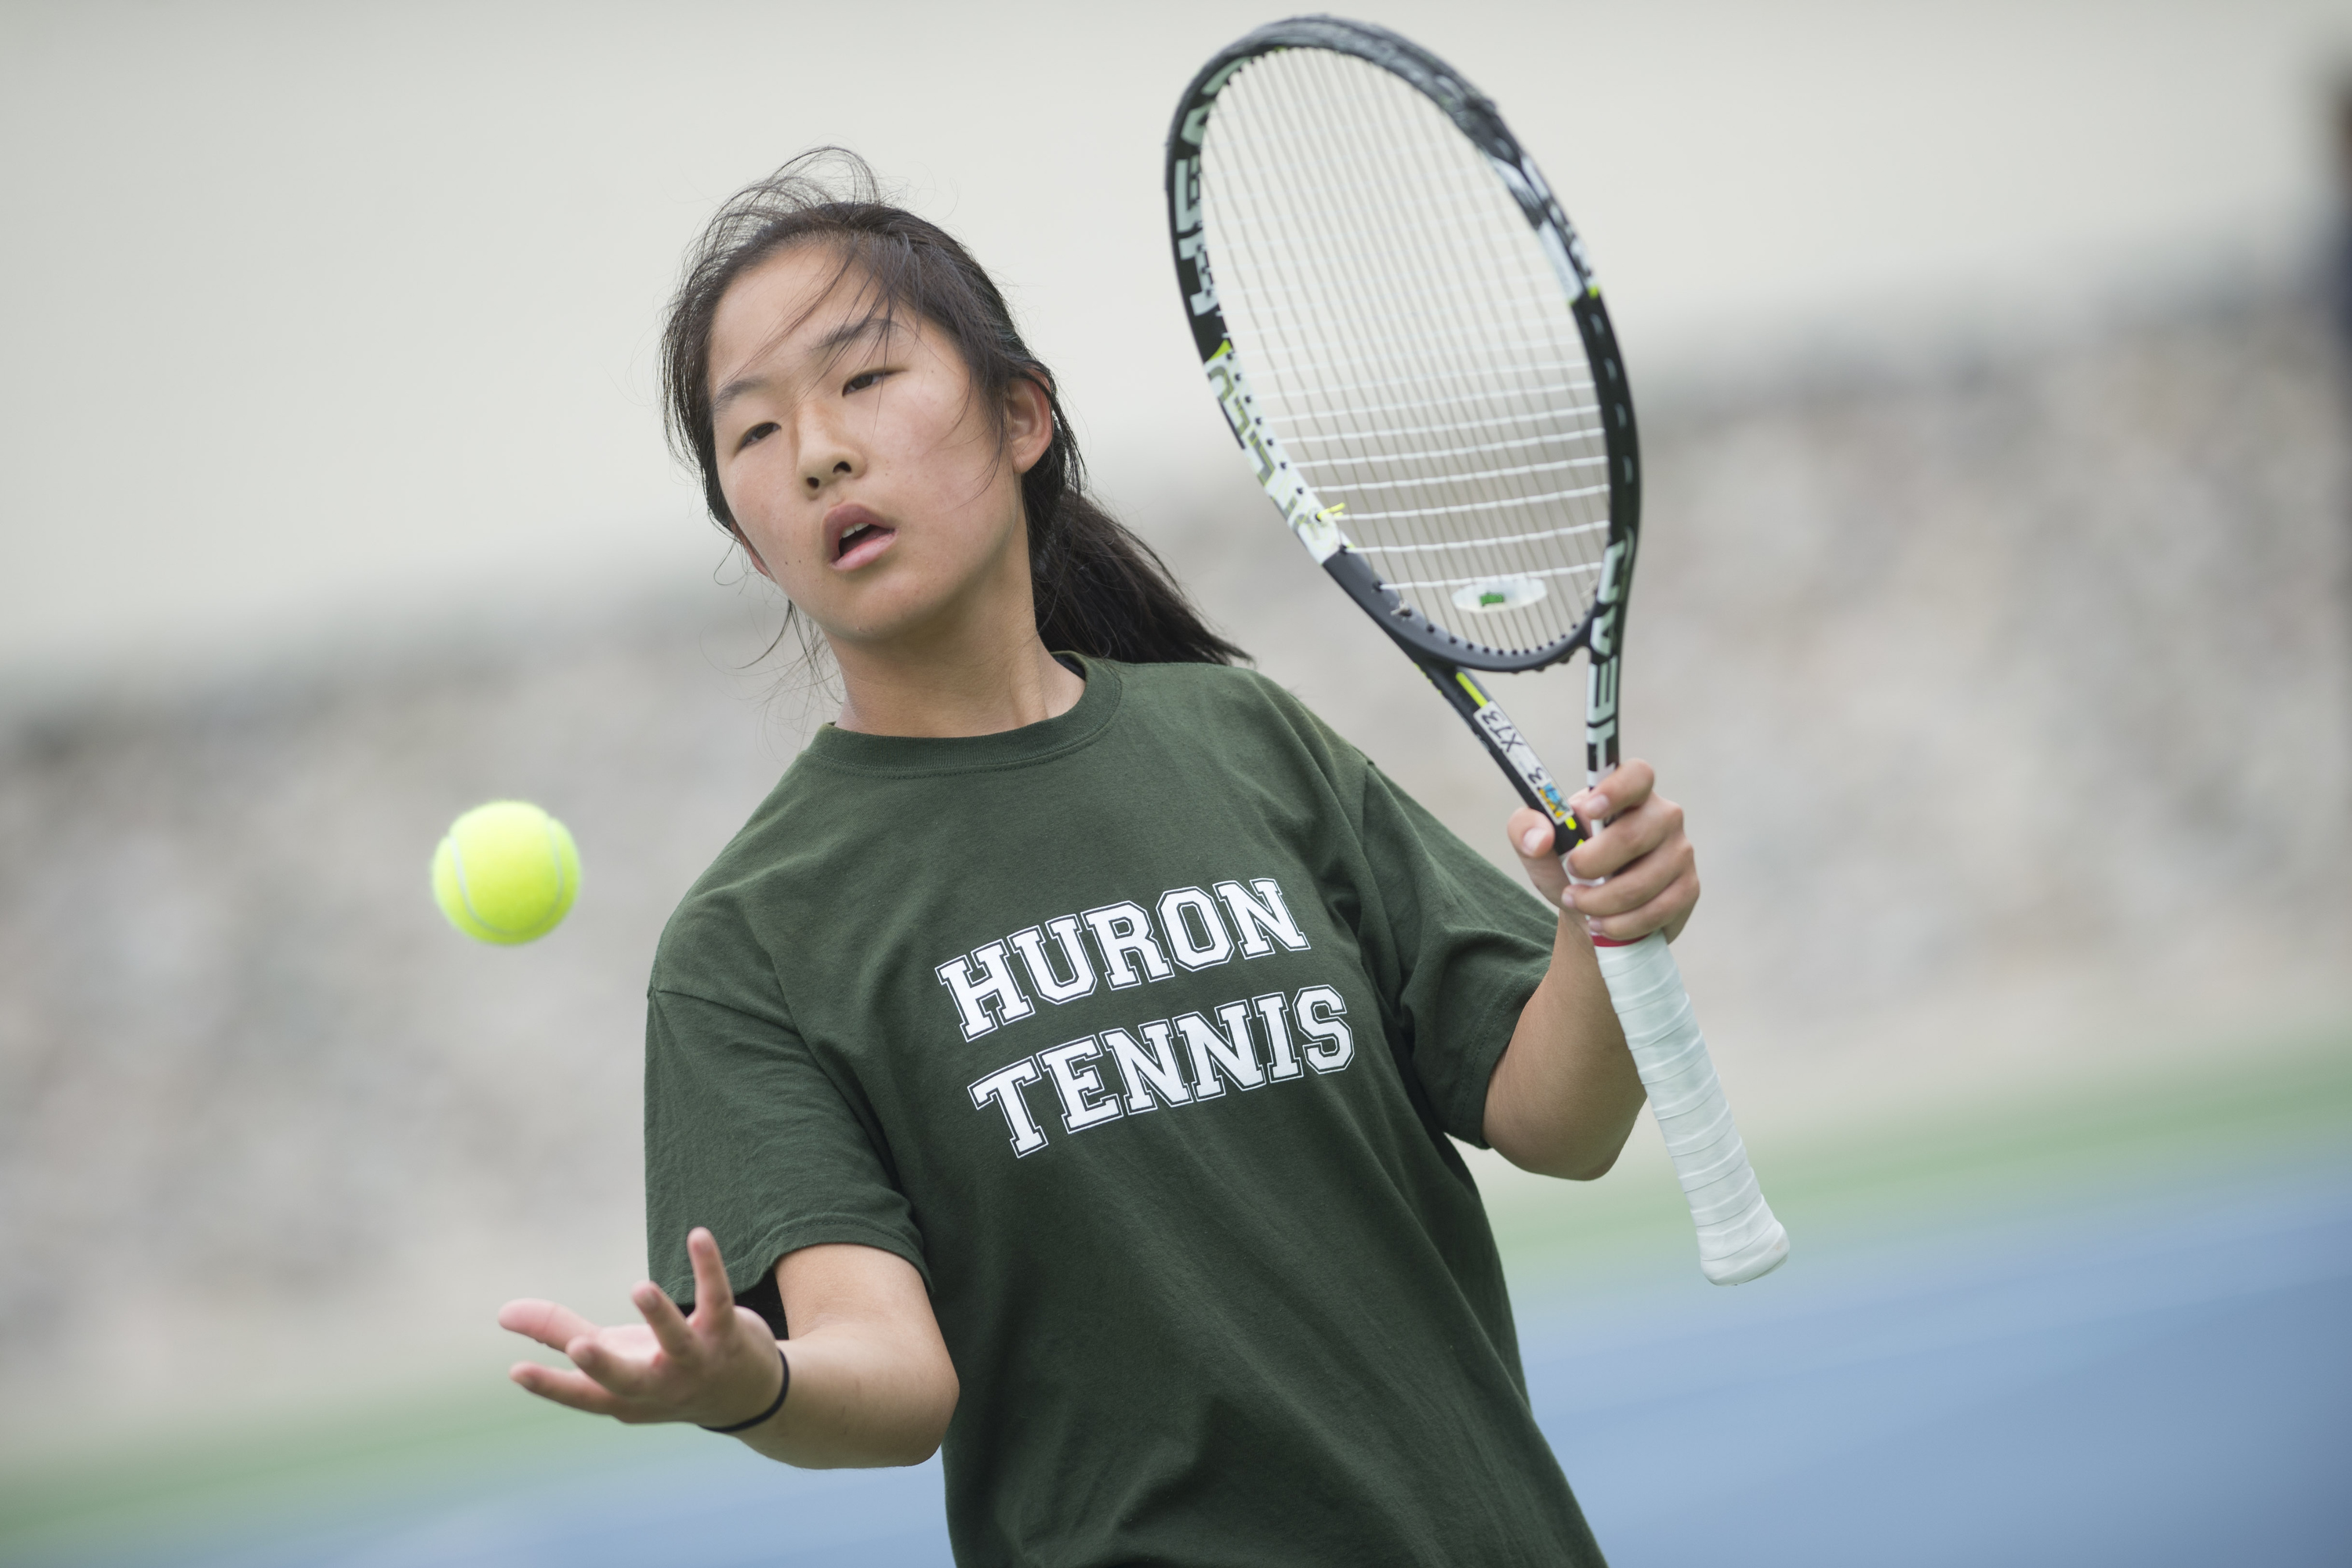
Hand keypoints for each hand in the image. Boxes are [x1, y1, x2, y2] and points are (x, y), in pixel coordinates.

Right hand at [498, 1227, 784, 1428]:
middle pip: (627, 1381)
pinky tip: (698, 1236)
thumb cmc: (662, 1372)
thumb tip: (503, 1311)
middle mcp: (659, 1385)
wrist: (746, 1395)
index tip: (517, 1371)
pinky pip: (717, 1300)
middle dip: (603, 1367)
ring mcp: (696, 1362)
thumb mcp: (614, 1356)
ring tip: (640, 1288)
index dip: (551, 1387)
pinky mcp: (727, 1334)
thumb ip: (559, 1333)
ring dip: (659, 1316)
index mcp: (623, 1396)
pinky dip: (708, 1269)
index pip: (583, 1396)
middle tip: (579, 1347)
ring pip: (677, 1342)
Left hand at [1505, 758, 1698, 943]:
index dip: (1617, 789)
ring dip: (1600, 902)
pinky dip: (1621, 923)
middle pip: (1633, 836)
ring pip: (1642, 882)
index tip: (1590, 811)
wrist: (1594, 914)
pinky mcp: (1688, 888)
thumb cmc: (1571, 870)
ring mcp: (1680, 851)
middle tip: (1570, 878)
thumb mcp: (1539, 849)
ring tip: (1580, 905)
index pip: (1637, 775)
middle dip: (1591, 865)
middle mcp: (1662, 815)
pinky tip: (1603, 923)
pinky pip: (1656, 911)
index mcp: (1628, 794)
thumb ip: (1525, 830)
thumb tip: (1539, 838)